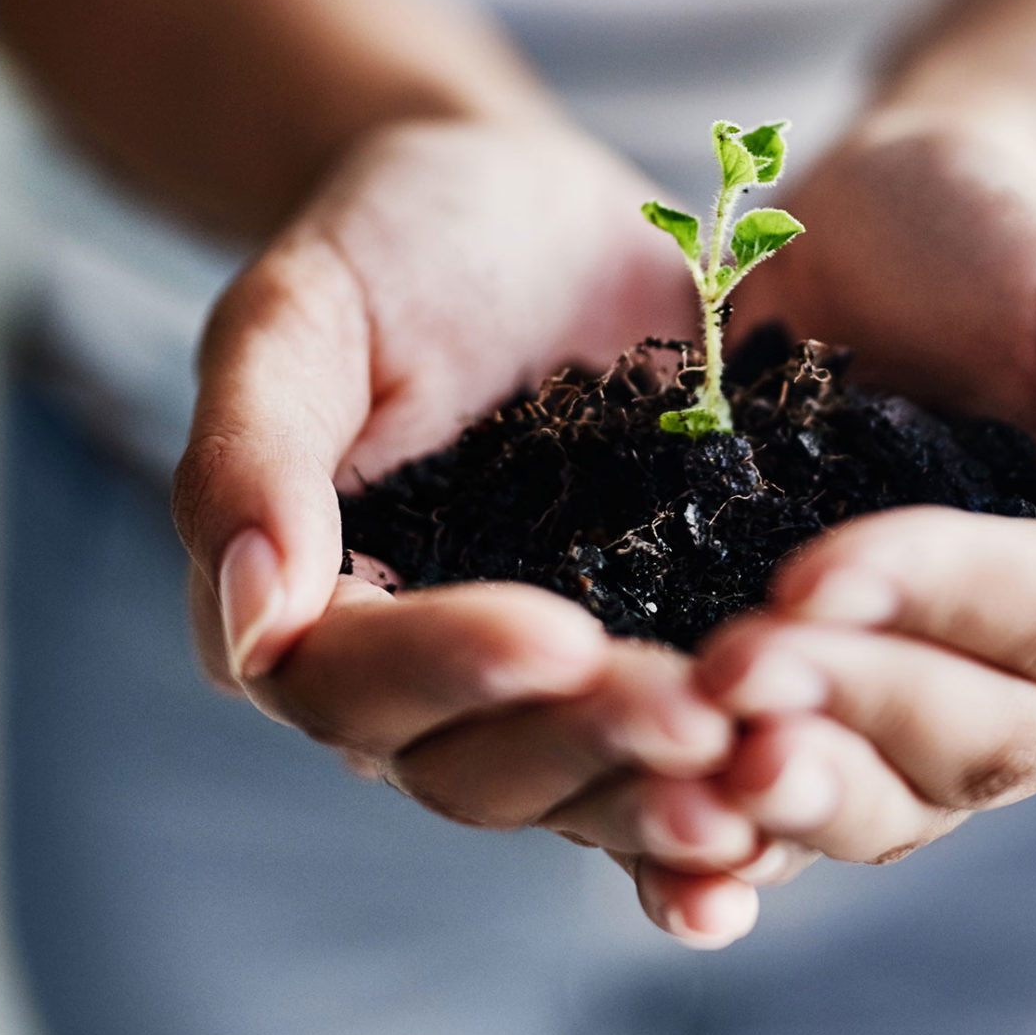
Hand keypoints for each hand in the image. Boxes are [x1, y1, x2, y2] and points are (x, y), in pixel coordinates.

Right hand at [171, 118, 772, 944]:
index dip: (454, 671)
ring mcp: (540, 696)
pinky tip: (782, 819)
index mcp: (307, 611)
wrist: (534, 215)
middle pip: (475, 770)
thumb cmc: (394, 243)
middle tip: (698, 718)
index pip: (354, 684)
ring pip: (581, 796)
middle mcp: (417, 687)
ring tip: (756, 779)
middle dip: (588, 747)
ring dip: (663, 802)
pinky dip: (722, 814)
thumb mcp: (301, 311)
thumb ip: (252, 454)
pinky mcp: (649, 670)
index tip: (562, 637)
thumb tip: (253, 616)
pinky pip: (672, 771)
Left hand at [671, 108, 1035, 872]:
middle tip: (729, 668)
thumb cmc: (1010, 253)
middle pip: (980, 742)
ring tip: (689, 758)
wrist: (875, 240)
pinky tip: (666, 856)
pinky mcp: (828, 736)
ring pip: (894, 808)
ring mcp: (940, 730)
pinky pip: (790, 828)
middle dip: (853, 703)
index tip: (814, 573)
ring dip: (793, 792)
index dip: (947, 603)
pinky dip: (729, 854)